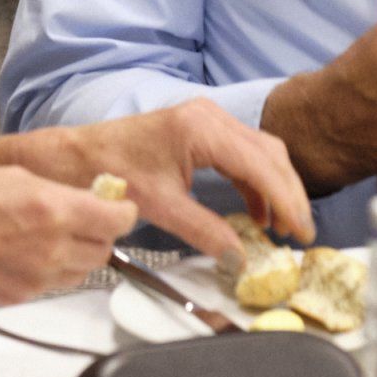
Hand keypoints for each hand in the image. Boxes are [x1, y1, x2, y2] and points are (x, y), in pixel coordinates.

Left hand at [0, 101, 315, 258]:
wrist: (77, 155)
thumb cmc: (110, 172)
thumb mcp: (160, 207)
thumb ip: (204, 231)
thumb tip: (241, 259)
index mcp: (201, 129)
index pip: (261, 165)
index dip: (286, 200)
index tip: (300, 231)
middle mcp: (210, 117)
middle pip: (269, 154)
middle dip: (289, 194)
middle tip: (300, 233)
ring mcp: (206, 119)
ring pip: (260, 151)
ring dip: (275, 188)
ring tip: (282, 227)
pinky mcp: (201, 129)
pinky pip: (243, 153)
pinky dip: (255, 182)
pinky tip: (255, 213)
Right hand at [0, 165, 136, 306]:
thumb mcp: (6, 173)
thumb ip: (53, 187)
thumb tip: (82, 195)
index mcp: (51, 209)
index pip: (116, 219)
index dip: (120, 210)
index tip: (114, 203)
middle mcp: (50, 249)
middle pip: (103, 249)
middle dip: (99, 231)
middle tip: (81, 215)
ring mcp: (33, 279)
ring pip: (79, 271)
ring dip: (76, 252)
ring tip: (47, 232)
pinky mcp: (16, 297)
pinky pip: (50, 285)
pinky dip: (48, 269)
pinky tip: (22, 250)